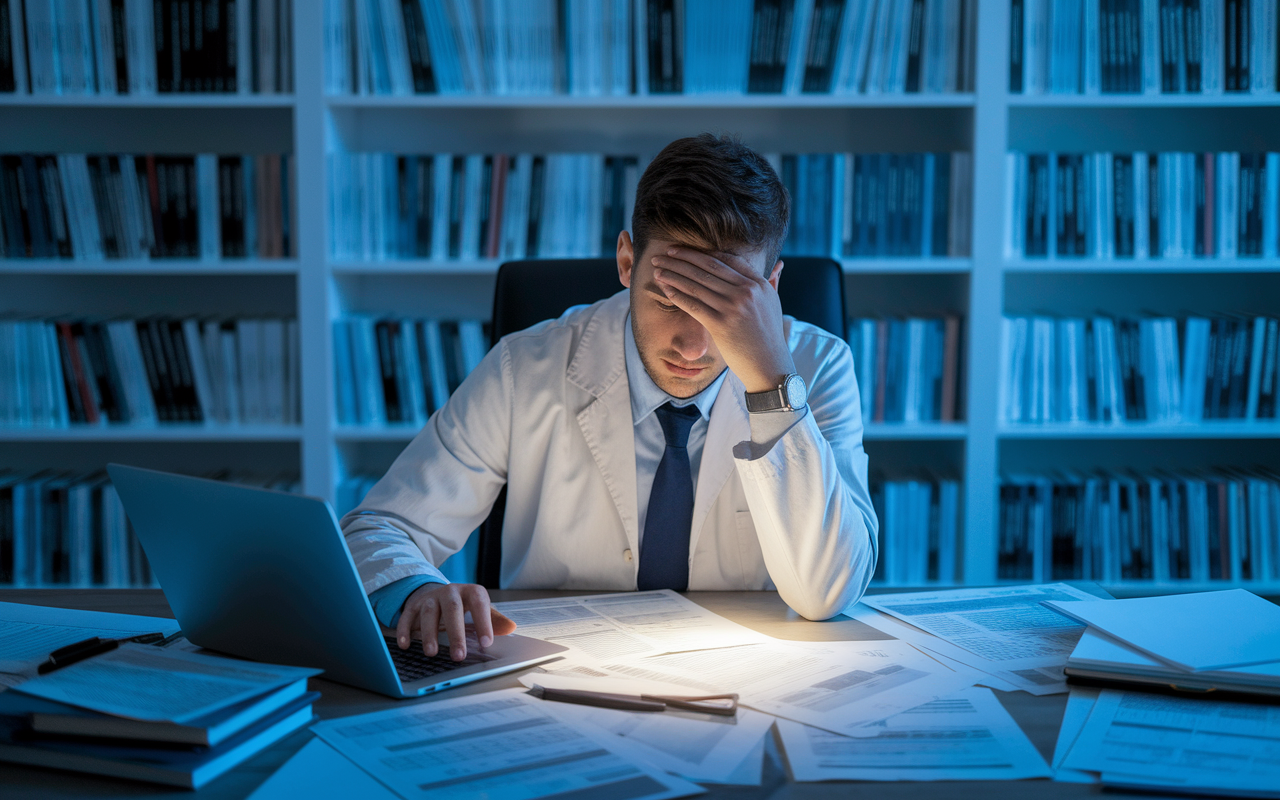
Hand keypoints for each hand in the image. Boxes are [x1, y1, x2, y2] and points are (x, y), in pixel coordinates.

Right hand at [395, 583, 516, 660]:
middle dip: (455, 633)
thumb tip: (511, 628)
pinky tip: (405, 645)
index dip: (483, 622)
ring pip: (428, 612)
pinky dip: (405, 630)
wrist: (437, 592)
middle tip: (458, 656)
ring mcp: (431, 597)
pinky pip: (407, 616)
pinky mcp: (414, 605)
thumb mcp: (481, 608)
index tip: (486, 643)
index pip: (479, 603)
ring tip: (432, 653)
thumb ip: (495, 619)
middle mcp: (450, 592)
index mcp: (470, 592)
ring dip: (429, 633)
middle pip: (452, 609)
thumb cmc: (464, 605)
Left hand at [651, 247, 795, 392]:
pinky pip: (693, 305)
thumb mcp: (774, 304)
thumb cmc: (769, 336)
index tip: (683, 250)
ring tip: (658, 268)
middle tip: (663, 253)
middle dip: (681, 258)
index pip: (726, 260)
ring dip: (673, 274)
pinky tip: (665, 288)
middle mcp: (746, 292)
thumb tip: (779, 264)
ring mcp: (733, 308)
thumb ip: (773, 282)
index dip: (701, 253)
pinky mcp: (720, 324)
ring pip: (696, 285)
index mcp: (759, 284)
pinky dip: (676, 294)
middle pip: (707, 268)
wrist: (769, 366)